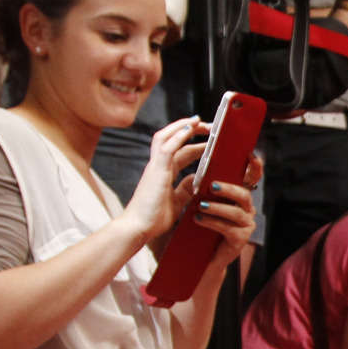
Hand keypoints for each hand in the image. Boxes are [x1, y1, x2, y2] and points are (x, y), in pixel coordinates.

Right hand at [123, 116, 207, 242]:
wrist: (138, 228)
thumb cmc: (154, 219)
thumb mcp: (176, 203)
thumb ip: (185, 191)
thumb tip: (197, 181)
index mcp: (162, 173)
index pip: (179, 152)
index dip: (194, 145)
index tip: (209, 141)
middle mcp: (157, 166)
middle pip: (173, 140)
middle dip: (190, 130)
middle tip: (208, 125)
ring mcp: (155, 166)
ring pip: (166, 137)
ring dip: (183, 126)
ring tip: (200, 121)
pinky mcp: (155, 170)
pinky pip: (167, 146)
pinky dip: (178, 135)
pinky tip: (190, 128)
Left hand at [188, 151, 264, 271]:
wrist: (198, 257)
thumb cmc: (198, 227)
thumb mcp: (201, 203)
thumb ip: (202, 189)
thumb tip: (196, 174)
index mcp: (239, 197)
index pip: (252, 178)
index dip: (254, 167)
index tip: (249, 155)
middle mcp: (247, 210)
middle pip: (244, 194)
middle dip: (229, 189)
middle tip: (212, 186)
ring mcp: (246, 225)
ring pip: (236, 212)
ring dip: (218, 207)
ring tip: (201, 205)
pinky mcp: (240, 240)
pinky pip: (229, 228)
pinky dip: (213, 222)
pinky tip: (198, 219)